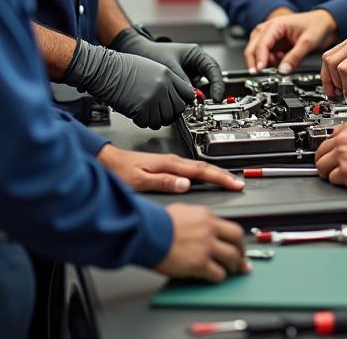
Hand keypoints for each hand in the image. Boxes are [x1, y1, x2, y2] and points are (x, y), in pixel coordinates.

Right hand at [62, 40, 195, 128]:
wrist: (105, 69)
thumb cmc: (123, 67)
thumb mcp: (151, 67)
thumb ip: (165, 81)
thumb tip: (174, 95)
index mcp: (168, 74)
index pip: (187, 94)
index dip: (182, 101)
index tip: (177, 105)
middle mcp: (164, 87)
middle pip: (178, 109)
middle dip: (169, 113)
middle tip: (159, 112)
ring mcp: (153, 99)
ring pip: (164, 119)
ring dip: (155, 119)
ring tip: (145, 112)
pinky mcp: (141, 109)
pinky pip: (148, 123)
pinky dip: (142, 121)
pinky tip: (136, 113)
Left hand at [97, 145, 244, 193]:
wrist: (108, 162)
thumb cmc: (120, 172)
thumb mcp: (140, 181)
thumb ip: (163, 182)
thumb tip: (185, 185)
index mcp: (169, 164)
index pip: (200, 171)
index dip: (220, 178)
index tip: (234, 183)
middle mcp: (172, 161)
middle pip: (204, 167)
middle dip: (223, 175)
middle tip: (239, 183)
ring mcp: (170, 163)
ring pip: (199, 168)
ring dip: (215, 175)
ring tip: (229, 182)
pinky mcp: (166, 166)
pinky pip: (191, 170)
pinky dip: (204, 175)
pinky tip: (205, 180)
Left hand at [110, 27, 225, 100]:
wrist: (138, 54)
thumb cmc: (153, 53)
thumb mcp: (169, 66)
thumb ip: (181, 80)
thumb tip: (191, 95)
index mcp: (196, 54)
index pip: (212, 68)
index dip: (217, 83)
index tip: (216, 96)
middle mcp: (196, 63)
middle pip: (211, 78)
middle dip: (212, 91)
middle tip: (211, 103)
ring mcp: (190, 72)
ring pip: (201, 86)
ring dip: (200, 96)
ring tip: (196, 104)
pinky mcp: (184, 81)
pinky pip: (191, 91)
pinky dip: (190, 98)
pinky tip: (186, 103)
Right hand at [156, 206, 248, 282]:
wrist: (147, 232)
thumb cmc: (157, 222)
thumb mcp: (181, 211)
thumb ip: (195, 218)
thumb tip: (198, 223)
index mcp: (206, 216)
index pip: (229, 226)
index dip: (235, 238)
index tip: (237, 244)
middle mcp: (210, 229)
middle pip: (237, 239)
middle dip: (242, 250)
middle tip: (242, 259)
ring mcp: (206, 247)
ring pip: (232, 257)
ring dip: (235, 266)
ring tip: (234, 271)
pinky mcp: (200, 263)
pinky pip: (218, 273)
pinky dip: (219, 277)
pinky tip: (216, 277)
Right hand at [244, 9, 337, 73]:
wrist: (324, 22)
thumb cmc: (316, 26)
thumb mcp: (308, 42)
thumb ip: (295, 57)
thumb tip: (283, 70)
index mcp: (276, 25)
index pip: (261, 43)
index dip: (259, 58)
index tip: (260, 70)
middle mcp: (269, 29)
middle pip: (252, 47)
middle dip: (255, 61)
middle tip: (259, 74)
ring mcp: (270, 36)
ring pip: (257, 52)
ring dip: (263, 61)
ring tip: (278, 63)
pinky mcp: (274, 44)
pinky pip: (266, 55)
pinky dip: (270, 61)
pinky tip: (281, 61)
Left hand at [314, 121, 346, 189]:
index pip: (329, 136)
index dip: (330, 146)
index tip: (330, 151)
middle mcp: (343, 140)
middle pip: (321, 151)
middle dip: (323, 159)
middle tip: (326, 164)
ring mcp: (343, 156)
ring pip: (322, 166)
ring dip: (327, 171)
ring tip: (332, 174)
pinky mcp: (346, 172)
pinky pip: (333, 179)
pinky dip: (337, 181)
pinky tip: (344, 180)